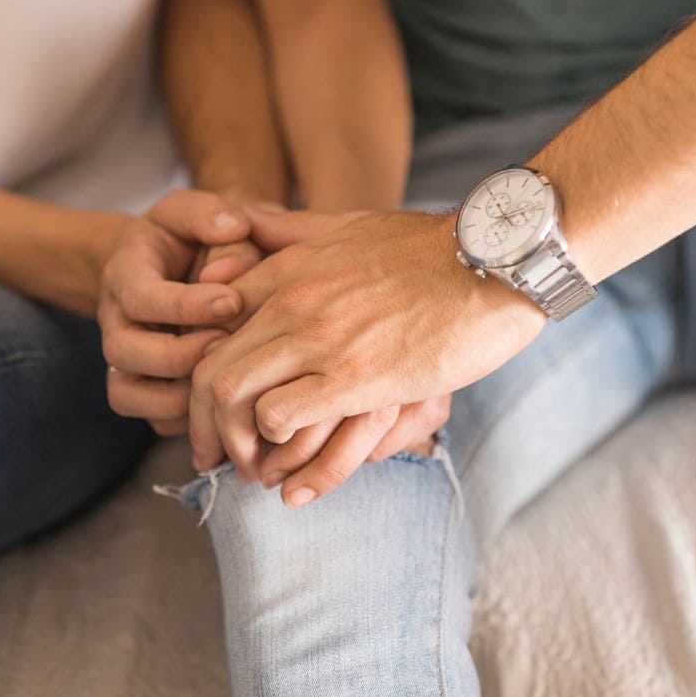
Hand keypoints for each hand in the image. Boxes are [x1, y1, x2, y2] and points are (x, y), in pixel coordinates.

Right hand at [98, 190, 254, 435]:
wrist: (165, 269)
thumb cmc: (185, 239)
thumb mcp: (192, 212)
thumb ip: (211, 214)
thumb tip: (234, 227)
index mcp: (123, 275)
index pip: (141, 297)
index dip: (185, 305)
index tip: (233, 301)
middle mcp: (114, 322)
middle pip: (125, 352)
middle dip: (180, 354)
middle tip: (228, 343)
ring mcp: (124, 361)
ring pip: (129, 395)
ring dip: (181, 394)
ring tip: (225, 375)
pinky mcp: (142, 391)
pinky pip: (152, 419)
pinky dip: (186, 419)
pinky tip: (224, 399)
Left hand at [189, 208, 547, 494]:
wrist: (494, 262)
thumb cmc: (431, 248)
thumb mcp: (349, 224)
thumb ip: (293, 230)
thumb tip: (246, 224)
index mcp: (286, 270)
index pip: (209, 325)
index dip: (201, 377)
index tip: (214, 413)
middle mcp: (290, 302)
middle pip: (206, 369)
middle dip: (205, 425)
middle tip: (218, 459)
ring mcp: (318, 338)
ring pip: (230, 394)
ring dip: (236, 444)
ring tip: (254, 472)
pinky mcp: (354, 376)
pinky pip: (280, 418)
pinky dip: (277, 449)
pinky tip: (295, 470)